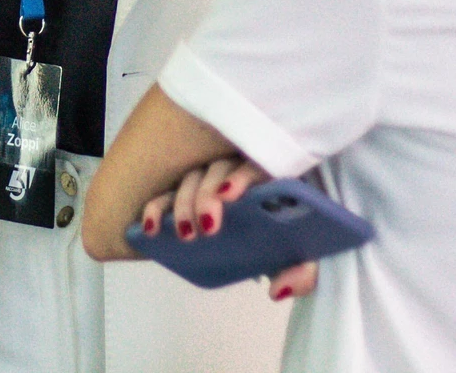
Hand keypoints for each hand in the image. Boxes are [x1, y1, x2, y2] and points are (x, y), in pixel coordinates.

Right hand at [137, 157, 317, 301]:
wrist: (277, 238)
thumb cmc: (291, 238)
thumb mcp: (303, 255)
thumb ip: (303, 272)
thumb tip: (277, 289)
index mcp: (271, 177)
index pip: (256, 165)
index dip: (240, 176)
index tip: (228, 196)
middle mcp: (237, 172)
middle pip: (218, 169)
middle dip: (206, 196)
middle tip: (206, 227)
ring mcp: (210, 181)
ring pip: (191, 178)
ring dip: (183, 204)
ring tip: (184, 234)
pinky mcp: (187, 194)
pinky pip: (167, 192)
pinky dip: (157, 206)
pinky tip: (151, 228)